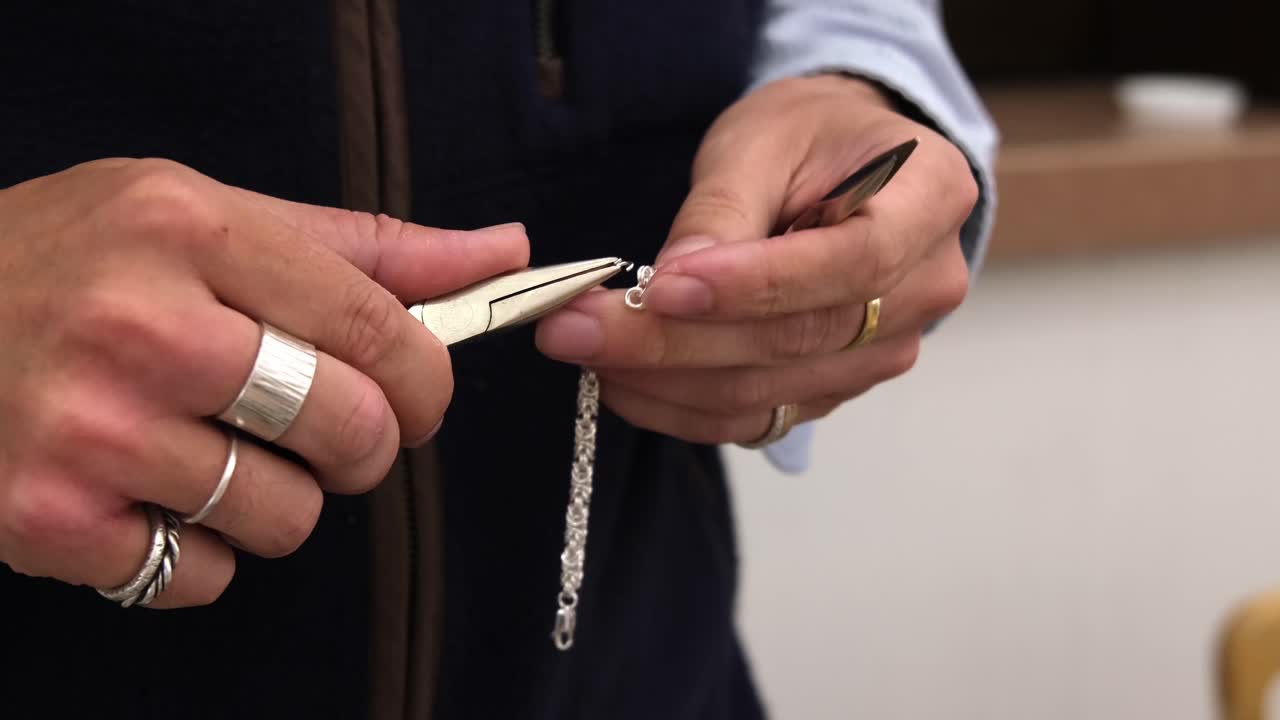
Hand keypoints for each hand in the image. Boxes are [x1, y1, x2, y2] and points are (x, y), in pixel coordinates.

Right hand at [0, 158, 527, 605]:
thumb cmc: (67, 259)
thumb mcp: (202, 214)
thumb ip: (360, 247)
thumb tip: (498, 253)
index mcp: (190, 229)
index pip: (378, 327)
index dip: (427, 378)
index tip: (420, 392)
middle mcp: (141, 327)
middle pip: (351, 430)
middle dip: (366, 446)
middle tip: (326, 429)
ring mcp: (89, 431)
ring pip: (287, 516)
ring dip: (277, 499)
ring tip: (215, 451)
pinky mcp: (49, 520)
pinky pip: (203, 576)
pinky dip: (199, 552)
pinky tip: (151, 494)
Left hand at [536, 75, 976, 443]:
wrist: (842, 168)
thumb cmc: (811, 136)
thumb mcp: (763, 139)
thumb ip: (723, 210)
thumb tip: (672, 284)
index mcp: (930, 199)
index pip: (852, 264)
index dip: (756, 285)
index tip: (664, 285)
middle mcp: (924, 289)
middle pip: (798, 340)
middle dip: (675, 340)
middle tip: (578, 326)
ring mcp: (882, 350)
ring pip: (768, 390)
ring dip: (664, 379)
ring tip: (582, 345)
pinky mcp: (832, 386)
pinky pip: (753, 417)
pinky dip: (678, 406)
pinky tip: (621, 379)